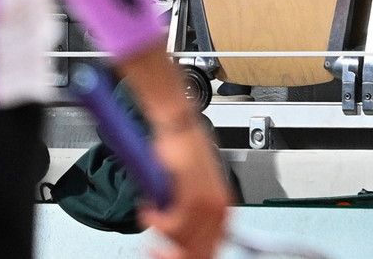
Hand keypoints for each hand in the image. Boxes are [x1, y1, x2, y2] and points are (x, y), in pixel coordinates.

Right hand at [141, 119, 233, 258]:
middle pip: (200, 251)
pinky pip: (173, 227)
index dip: (188, 255)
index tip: (168, 254)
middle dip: (172, 254)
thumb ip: (186, 213)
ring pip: (184, 242)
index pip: (211, 247)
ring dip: (160, 232)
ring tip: (150, 214)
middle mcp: (220, 208)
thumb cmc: (181, 152)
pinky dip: (156, 222)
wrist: (178, 127)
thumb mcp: (188, 188)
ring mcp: (209, 205)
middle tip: (155, 250)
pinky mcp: (195, 198)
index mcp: (222, 207)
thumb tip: (178, 234)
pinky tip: (149, 209)